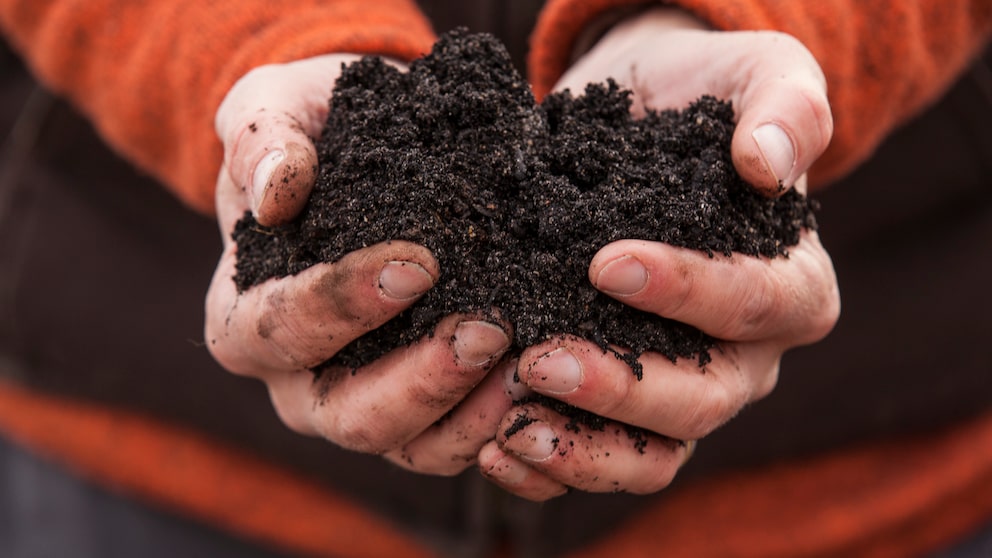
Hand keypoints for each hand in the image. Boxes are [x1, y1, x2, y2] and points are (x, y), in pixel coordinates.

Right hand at [205, 55, 512, 470]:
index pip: (280, 328)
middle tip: (487, 329)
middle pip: (345, 414)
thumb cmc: (316, 132)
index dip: (344, 303)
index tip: (418, 264)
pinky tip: (539, 384)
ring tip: (528, 363)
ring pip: (407, 445)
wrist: (369, 156)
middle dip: (420, 380)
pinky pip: (452, 445)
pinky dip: (496, 425)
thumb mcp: (276, 106)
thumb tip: (276, 194)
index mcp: (243, 318)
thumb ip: (264, 138)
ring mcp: (359, 405)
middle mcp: (296, 381)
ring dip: (469, 413)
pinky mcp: (418, 413)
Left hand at [479, 8, 839, 499]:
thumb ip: (784, 108)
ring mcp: (686, 390)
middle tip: (539, 360)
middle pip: (703, 399)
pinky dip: (552, 468)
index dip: (687, 292)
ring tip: (508, 431)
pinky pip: (604, 461)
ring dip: (583, 451)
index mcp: (792, 286)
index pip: (756, 304)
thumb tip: (766, 163)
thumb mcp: (757, 74)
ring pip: (655, 455)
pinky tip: (495, 448)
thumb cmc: (701, 98)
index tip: (605, 263)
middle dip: (621, 387)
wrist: (640, 122)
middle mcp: (746, 356)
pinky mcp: (628, 406)